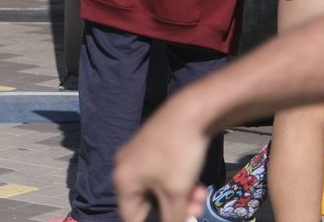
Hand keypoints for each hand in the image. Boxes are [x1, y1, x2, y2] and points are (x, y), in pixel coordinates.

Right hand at [113, 101, 211, 221]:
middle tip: (196, 212)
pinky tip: (197, 185)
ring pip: (158, 190)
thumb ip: (172, 218)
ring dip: (179, 199)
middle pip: (147, 204)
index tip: (178, 221)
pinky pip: (161, 176)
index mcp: (123, 180)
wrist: (190, 112)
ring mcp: (137, 156)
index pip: (132, 217)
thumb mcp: (176, 192)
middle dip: (173, 211)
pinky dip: (178, 184)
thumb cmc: (178, 154)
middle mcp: (124, 168)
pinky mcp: (151, 148)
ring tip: (200, 198)